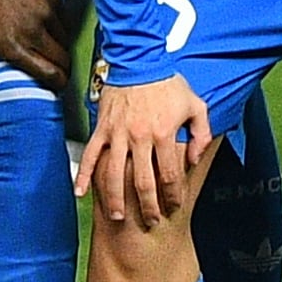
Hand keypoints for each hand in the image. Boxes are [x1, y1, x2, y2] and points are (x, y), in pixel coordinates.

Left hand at [0, 0, 72, 89]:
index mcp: (13, 46)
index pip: (49, 74)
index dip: (57, 84)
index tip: (56, 86)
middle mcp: (34, 33)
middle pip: (63, 61)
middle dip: (62, 70)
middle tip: (58, 72)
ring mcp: (47, 14)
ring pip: (65, 40)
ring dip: (62, 48)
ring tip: (54, 50)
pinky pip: (64, 19)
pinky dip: (61, 27)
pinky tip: (51, 27)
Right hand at [80, 73, 214, 231]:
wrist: (139, 60)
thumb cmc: (168, 83)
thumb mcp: (196, 104)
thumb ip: (201, 133)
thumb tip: (194, 159)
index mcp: (164, 133)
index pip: (170, 174)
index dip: (173, 194)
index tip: (174, 205)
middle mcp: (140, 137)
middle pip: (143, 182)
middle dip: (148, 206)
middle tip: (151, 221)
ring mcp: (118, 134)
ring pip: (115, 174)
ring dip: (116, 199)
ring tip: (118, 216)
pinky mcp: (102, 128)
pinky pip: (91, 155)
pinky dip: (84, 174)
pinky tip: (80, 192)